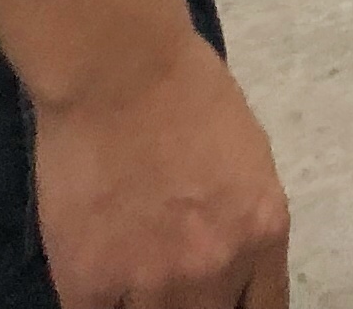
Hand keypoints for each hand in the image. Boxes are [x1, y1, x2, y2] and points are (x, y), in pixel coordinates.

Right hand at [33, 31, 290, 308]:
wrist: (120, 67)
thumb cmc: (188, 91)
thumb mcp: (249, 161)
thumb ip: (243, 223)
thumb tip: (232, 262)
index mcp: (263, 234)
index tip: (221, 301)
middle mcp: (216, 269)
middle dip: (194, 306)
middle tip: (170, 281)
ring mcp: (151, 283)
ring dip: (142, 304)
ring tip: (131, 267)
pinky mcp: (90, 283)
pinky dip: (97, 301)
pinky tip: (95, 274)